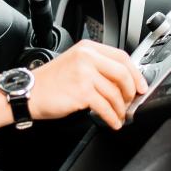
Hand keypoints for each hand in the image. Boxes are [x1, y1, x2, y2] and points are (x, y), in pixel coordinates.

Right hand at [29, 40, 147, 129]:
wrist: (29, 93)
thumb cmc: (50, 82)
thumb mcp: (74, 63)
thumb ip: (96, 66)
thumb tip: (122, 80)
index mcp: (87, 48)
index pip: (121, 56)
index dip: (135, 73)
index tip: (141, 85)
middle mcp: (87, 58)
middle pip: (122, 73)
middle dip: (131, 91)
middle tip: (131, 101)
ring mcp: (84, 74)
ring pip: (115, 93)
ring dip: (121, 108)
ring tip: (119, 115)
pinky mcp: (82, 92)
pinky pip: (106, 107)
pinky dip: (113, 117)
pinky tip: (113, 121)